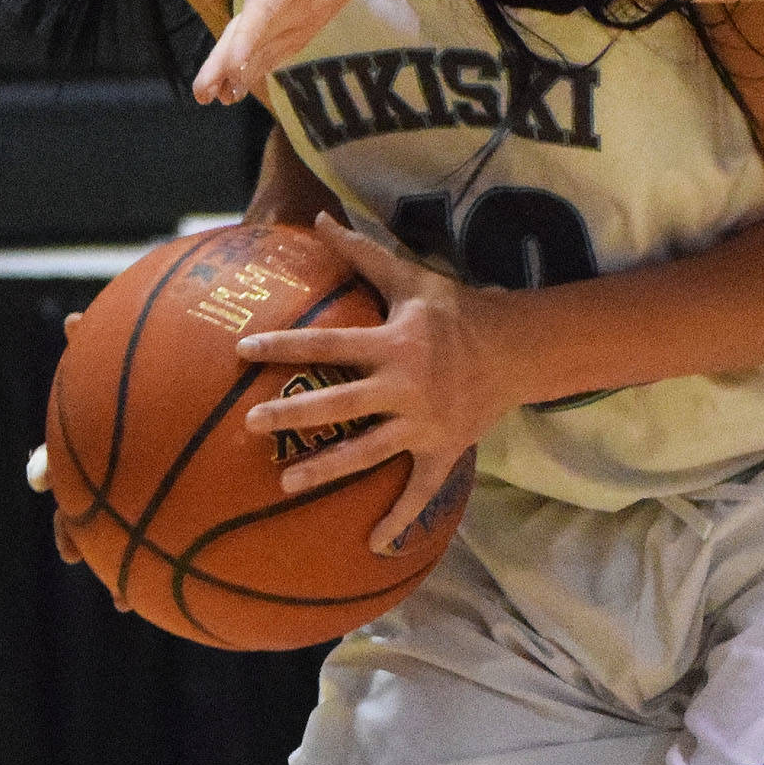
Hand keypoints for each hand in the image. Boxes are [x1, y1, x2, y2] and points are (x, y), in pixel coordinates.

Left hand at [195, 0, 393, 105]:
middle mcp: (301, 4)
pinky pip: (279, 49)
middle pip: (263, 38)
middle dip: (233, 67)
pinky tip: (240, 83)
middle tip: (205, 94)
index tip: (232, 63)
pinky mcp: (304, 24)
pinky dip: (259, 68)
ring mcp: (304, 18)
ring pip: (269, 49)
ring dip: (243, 74)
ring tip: (217, 96)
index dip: (250, 36)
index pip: (270, 9)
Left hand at [236, 216, 505, 554]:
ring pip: (369, 452)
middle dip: (293, 414)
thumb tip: (320, 217)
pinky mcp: (442, 450)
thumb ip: (363, 252)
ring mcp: (423, 423)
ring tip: (285, 485)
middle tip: (251, 424)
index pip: (328, 342)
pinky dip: (400, 520)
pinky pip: (420, 491)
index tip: (244, 350)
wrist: (519, 349)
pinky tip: (372, 546)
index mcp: (393, 343)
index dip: (285, 344)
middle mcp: (405, 385)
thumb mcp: (413, 278)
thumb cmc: (459, 310)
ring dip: (327, 469)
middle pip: (340, 403)